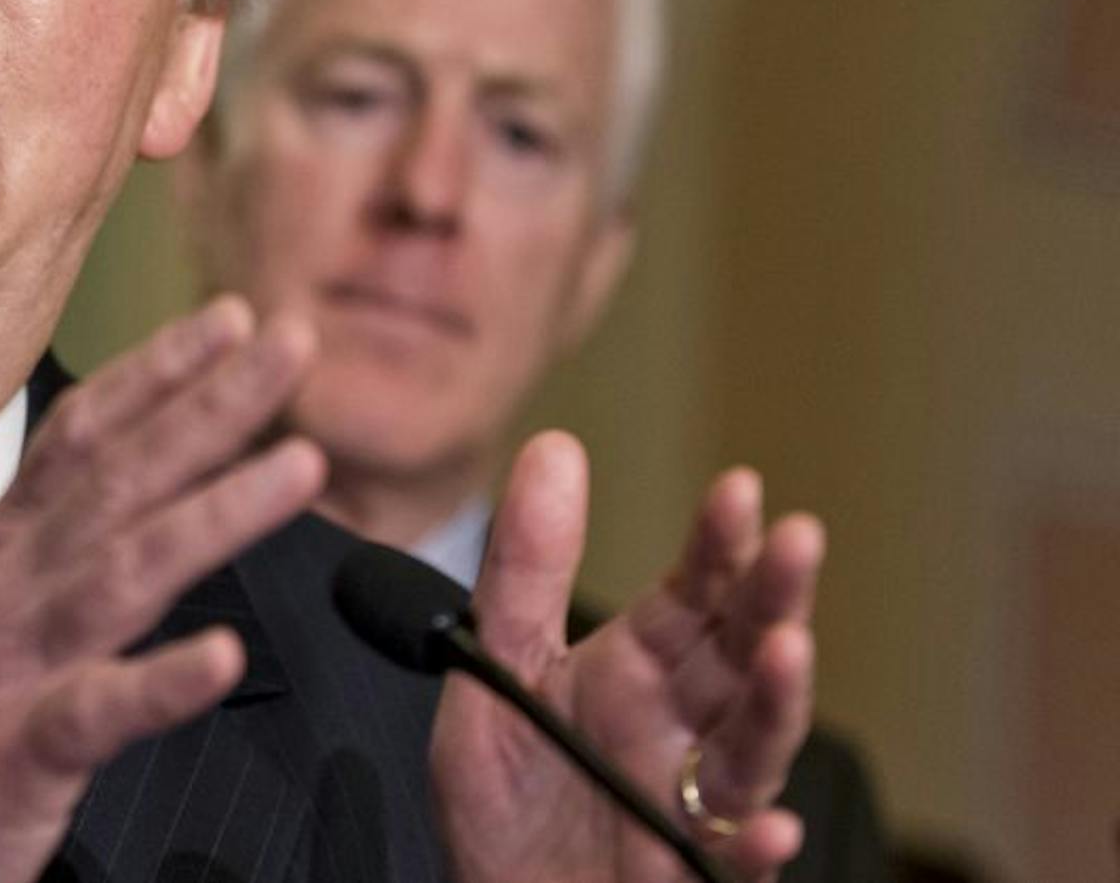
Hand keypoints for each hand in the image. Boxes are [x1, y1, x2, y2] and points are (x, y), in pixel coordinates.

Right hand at [0, 298, 327, 882]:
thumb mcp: (4, 600)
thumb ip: (73, 538)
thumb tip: (159, 474)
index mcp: (15, 545)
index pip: (88, 432)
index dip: (160, 368)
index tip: (235, 316)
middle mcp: (16, 582)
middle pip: (121, 475)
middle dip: (211, 403)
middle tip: (292, 340)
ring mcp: (17, 662)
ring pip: (124, 571)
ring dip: (216, 512)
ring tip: (301, 466)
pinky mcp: (19, 752)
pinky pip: (95, 711)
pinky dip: (159, 680)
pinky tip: (223, 656)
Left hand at [433, 431, 823, 882]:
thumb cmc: (502, 802)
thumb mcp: (493, 669)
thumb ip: (522, 569)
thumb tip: (554, 448)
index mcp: (637, 670)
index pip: (693, 593)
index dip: (717, 543)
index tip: (738, 488)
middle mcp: (680, 728)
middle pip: (740, 652)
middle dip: (772, 595)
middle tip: (796, 537)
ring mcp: (694, 803)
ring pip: (754, 744)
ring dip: (778, 698)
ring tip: (787, 648)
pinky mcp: (692, 873)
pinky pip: (735, 858)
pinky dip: (756, 841)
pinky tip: (768, 822)